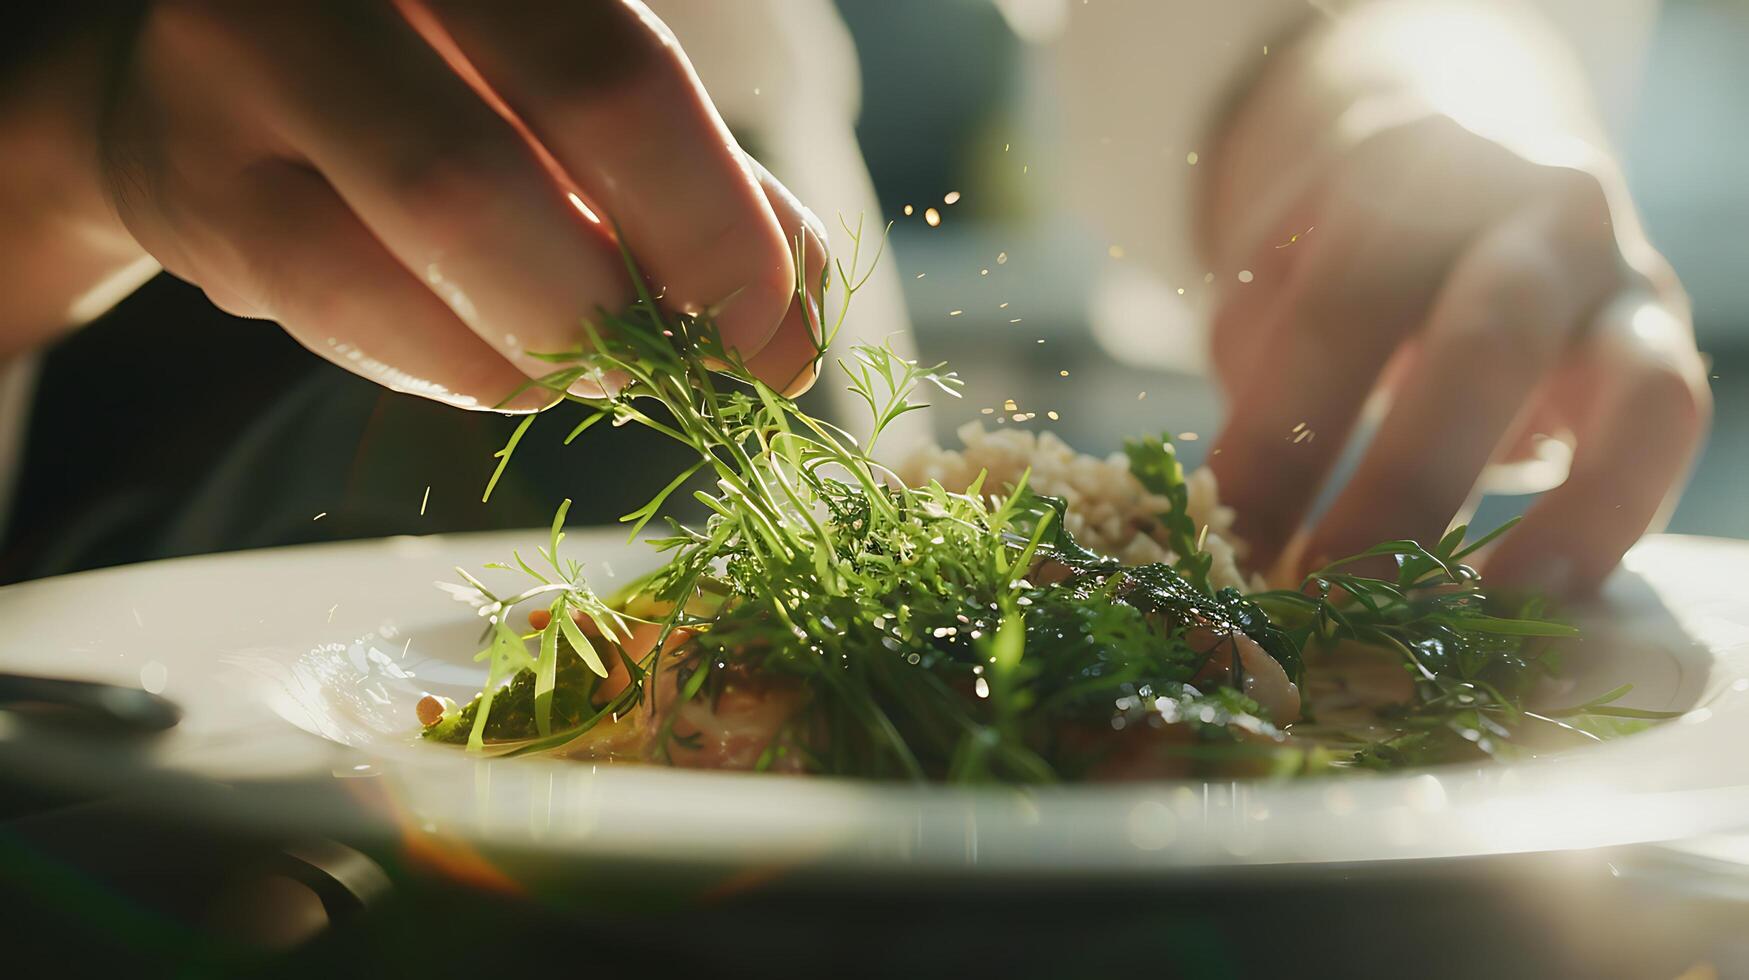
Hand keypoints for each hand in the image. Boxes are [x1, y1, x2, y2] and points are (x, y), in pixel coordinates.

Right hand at [96, 0, 824, 407]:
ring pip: (428, 241)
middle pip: (499, 170)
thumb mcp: (571, 104)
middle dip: (628, 305)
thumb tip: (790, 334)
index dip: (712, 223)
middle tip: (686, 366)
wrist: (209, 89)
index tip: (765, 326)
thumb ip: (694, 188)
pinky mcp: (198, 190)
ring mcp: (244, 70)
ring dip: (549, 344)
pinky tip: (506, 362)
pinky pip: (356, 314)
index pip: (618, 77)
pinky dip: (467, 368)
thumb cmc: (439, 94)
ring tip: (596, 361)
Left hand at [1202, 6, 1709, 596]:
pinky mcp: (1663, 337)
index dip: (1279, 443)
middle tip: (1337, 598)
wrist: (1450, 150)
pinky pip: (1672, 431)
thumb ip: (1257, 359)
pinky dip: (1612, 520)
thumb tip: (1233, 505)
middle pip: (1485, 346)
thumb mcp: (1273, 273)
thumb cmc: (1337, 247)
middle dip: (1407, 489)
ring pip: (1634, 389)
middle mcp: (1532, 212)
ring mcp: (1618, 272)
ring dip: (1556, 521)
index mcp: (1401, 177)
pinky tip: (1533, 600)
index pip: (1334, 315)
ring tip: (1471, 616)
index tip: (1231, 554)